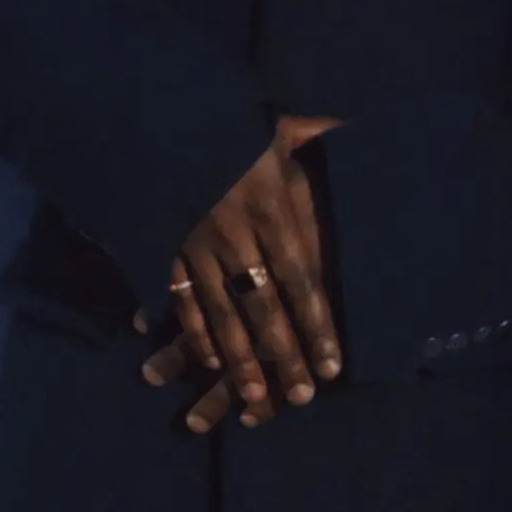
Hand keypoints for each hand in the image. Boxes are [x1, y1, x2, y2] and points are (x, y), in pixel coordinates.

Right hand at [137, 112, 344, 431]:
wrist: (159, 114)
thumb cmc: (229, 124)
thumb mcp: (277, 126)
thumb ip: (316, 133)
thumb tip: (352, 125)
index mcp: (270, 206)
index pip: (300, 276)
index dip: (317, 323)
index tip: (332, 364)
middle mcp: (236, 233)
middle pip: (264, 304)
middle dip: (284, 353)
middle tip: (302, 397)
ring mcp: (196, 244)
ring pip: (221, 312)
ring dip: (239, 358)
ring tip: (256, 398)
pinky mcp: (166, 245)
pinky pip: (181, 297)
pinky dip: (193, 331)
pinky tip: (207, 361)